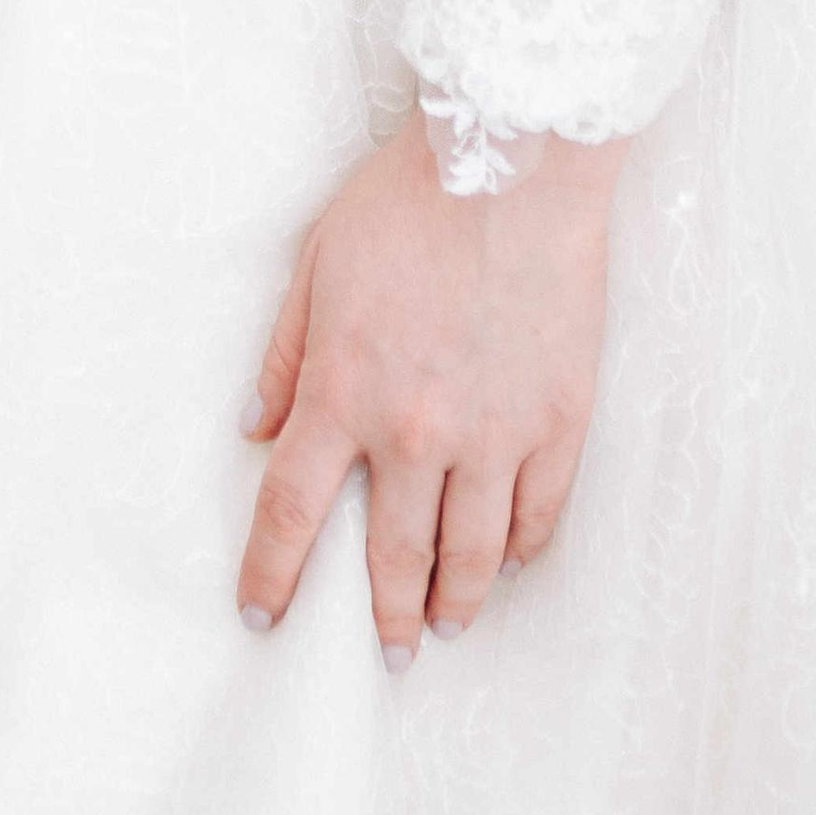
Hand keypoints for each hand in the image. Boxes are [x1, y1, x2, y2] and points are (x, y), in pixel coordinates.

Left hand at [236, 113, 625, 664]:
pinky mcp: (560, 420)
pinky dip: (521, 548)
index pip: (291, 510)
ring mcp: (495, 433)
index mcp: (345, 390)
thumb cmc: (407, 200)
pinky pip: (538, 512)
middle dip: (384, 615)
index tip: (260, 614)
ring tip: (448, 625)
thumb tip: (255, 428)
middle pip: (391, 555)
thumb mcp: (316, 263)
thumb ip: (284, 355)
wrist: (512, 161)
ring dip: (455, 601)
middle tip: (387, 653)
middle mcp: (416, 430)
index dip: (271, 573)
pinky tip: (509, 562)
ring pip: (471, 554)